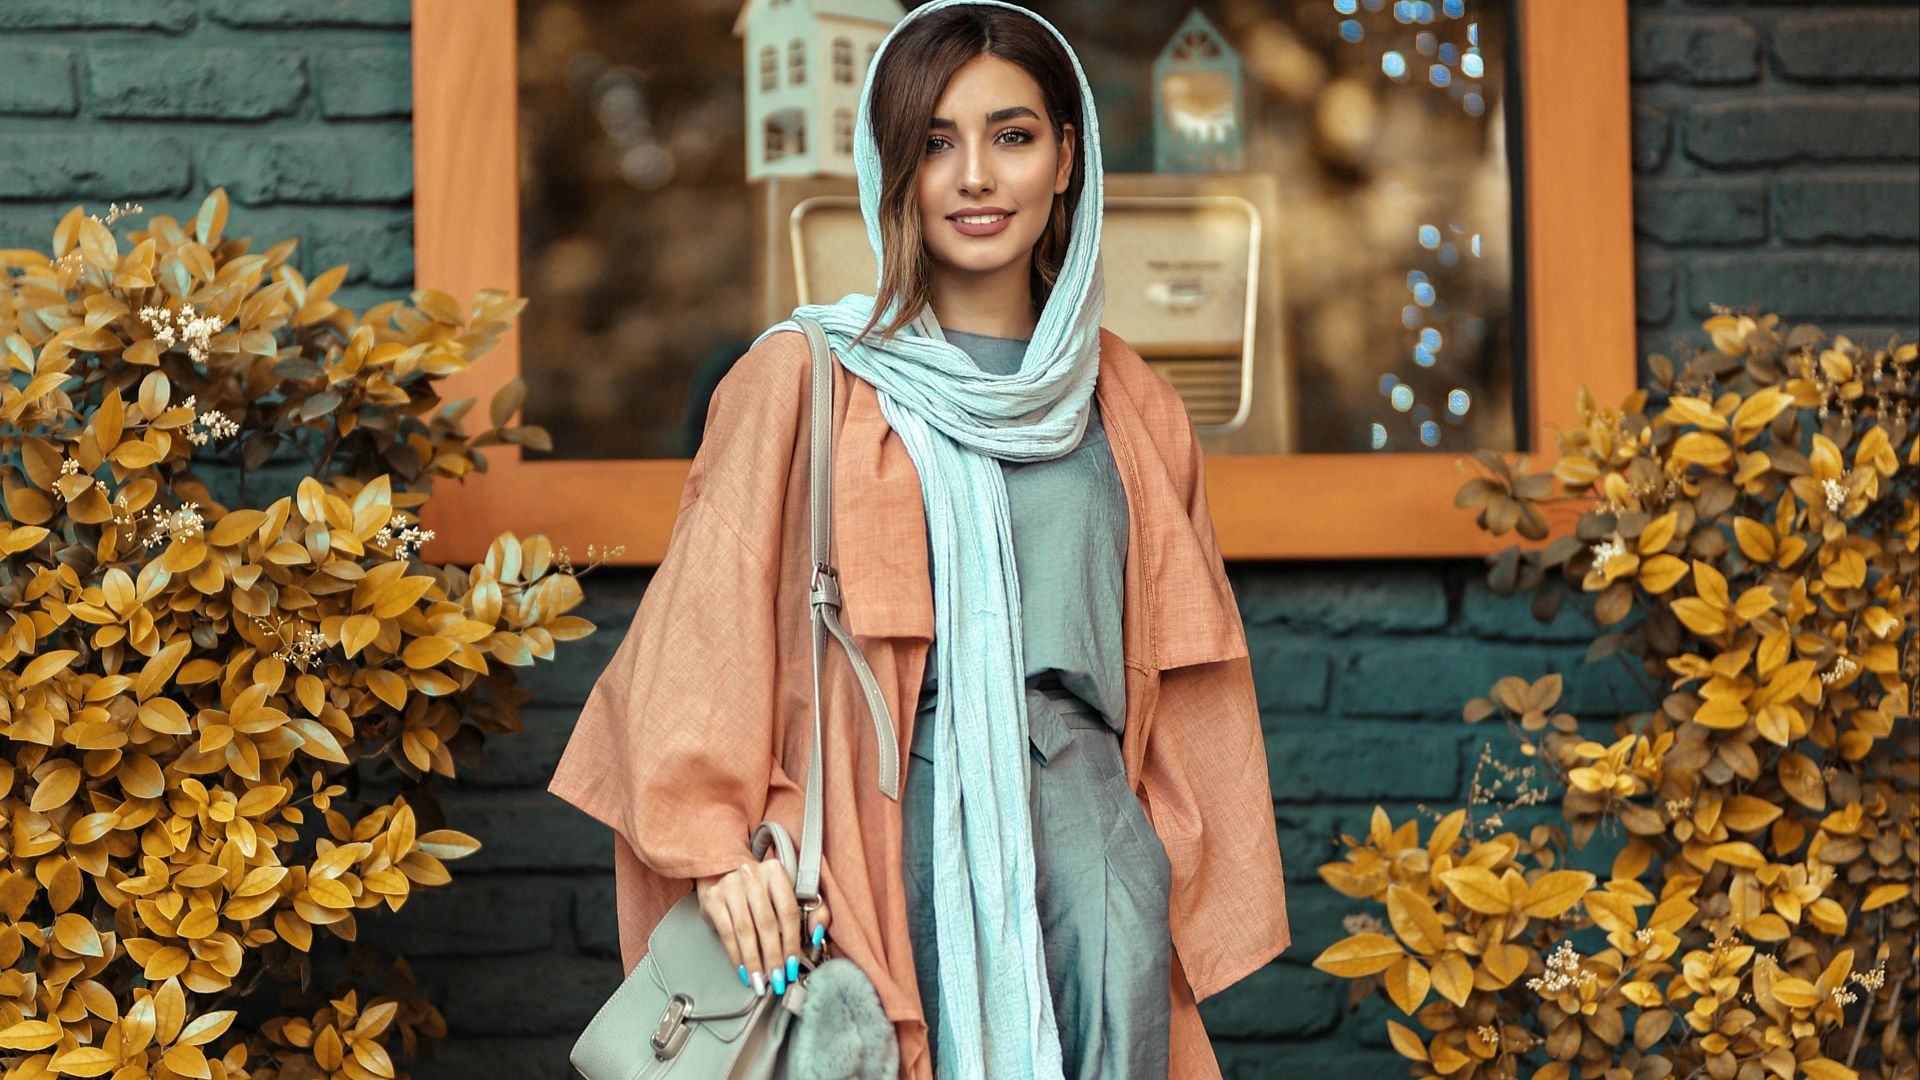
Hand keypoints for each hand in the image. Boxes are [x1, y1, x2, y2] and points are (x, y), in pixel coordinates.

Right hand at [695, 853, 830, 995]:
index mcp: (775, 872)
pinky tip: (743, 969)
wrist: (725, 874)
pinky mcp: (713, 899)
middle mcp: (752, 875)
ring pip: (745, 930)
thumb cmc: (762, 890)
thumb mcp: (789, 892)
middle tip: (777, 978)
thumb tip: (817, 932)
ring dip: (753, 960)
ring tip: (759, 980)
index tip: (793, 965)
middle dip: (773, 956)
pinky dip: (735, 955)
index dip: (791, 941)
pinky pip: (726, 932)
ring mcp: (730, 886)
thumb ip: (813, 910)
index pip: (788, 911)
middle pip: (766, 923)